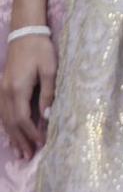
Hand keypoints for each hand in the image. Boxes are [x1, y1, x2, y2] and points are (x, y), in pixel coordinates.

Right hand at [0, 35, 55, 160]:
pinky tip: (11, 135)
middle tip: (29, 156)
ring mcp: (1, 91)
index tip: (41, 143)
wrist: (25, 35)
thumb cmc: (41, 50)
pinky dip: (7, 126)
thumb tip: (47, 116)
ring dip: (12, 137)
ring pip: (4, 120)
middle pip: (11, 123)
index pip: (23, 118)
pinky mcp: (1, 89)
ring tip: (20, 152)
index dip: (31, 133)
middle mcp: (5, 93)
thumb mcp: (49, 70)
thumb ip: (48, 93)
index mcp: (17, 89)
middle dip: (21, 140)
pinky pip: (2, 113)